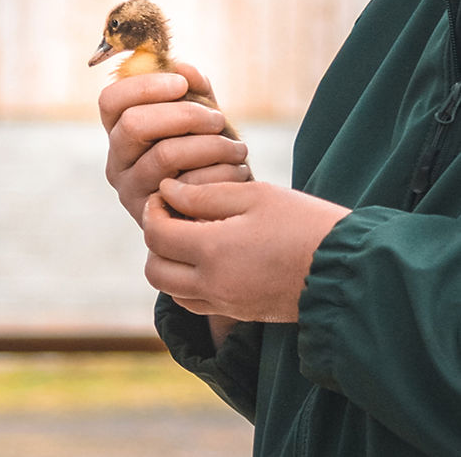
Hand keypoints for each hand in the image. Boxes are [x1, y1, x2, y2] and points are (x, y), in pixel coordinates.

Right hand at [99, 63, 250, 226]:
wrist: (218, 212)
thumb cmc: (206, 159)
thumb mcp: (199, 121)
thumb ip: (192, 92)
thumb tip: (183, 68)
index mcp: (119, 132)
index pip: (111, 100)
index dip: (145, 86)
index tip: (181, 84)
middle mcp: (117, 162)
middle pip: (133, 124)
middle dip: (184, 114)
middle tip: (218, 119)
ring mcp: (131, 191)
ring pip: (165, 154)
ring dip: (211, 145)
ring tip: (238, 149)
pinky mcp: (153, 216)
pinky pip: (186, 187)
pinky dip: (220, 174)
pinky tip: (237, 172)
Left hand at [142, 179, 350, 322]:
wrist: (351, 269)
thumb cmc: (306, 223)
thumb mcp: (256, 196)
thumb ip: (204, 194)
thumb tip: (167, 191)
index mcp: (214, 251)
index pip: (157, 234)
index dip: (153, 210)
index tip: (166, 195)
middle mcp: (212, 284)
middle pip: (154, 269)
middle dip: (154, 241)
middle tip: (172, 217)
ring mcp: (225, 303)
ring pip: (170, 290)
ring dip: (168, 264)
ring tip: (189, 237)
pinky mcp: (239, 312)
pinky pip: (193, 303)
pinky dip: (186, 283)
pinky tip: (206, 259)